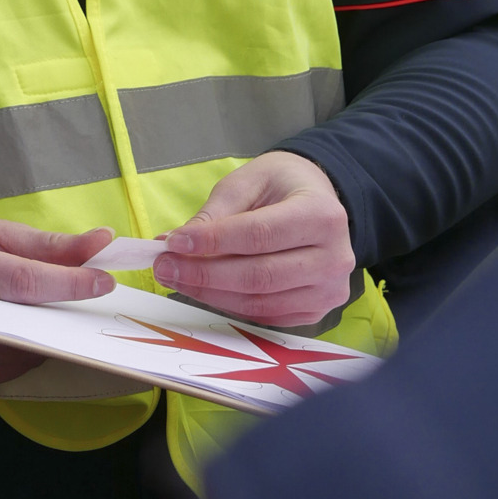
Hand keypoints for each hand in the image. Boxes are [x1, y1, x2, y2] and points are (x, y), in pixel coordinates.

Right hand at [0, 218, 114, 385]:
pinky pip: (8, 369)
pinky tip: (28, 332)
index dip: (67, 283)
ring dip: (47, 336)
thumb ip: (50, 244)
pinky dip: (28, 352)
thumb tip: (101, 243)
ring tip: (54, 315)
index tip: (104, 281)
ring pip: (19, 351)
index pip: (20, 281)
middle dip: (61, 314)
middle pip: (21, 321)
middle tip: (89, 305)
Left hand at [152, 151, 353, 326]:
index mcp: (322, 215)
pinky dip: (229, 304)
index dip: (213, 242)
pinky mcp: (316, 311)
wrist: (319, 201)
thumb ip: (215, 213)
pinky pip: (265, 316)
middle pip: (259, 275)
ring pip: (259, 302)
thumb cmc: (282, 186)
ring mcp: (329, 291)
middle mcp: (334, 258)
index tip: (174, 242)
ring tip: (176, 276)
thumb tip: (175, 243)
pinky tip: (204, 289)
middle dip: (204, 273)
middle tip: (164, 265)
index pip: (259, 235)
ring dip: (210, 293)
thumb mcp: (249, 181)